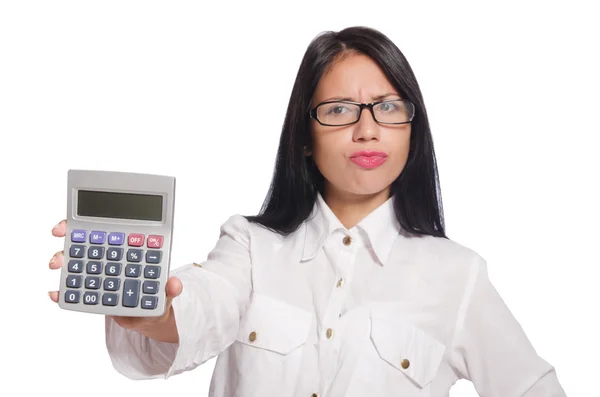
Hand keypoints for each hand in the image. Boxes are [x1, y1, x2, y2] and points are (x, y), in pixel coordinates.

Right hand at [49, 220, 182, 340]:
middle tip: (61, 234)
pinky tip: (55, 293)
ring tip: (57, 263)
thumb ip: (170, 288)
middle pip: (85, 240)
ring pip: (75, 261)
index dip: (91, 222)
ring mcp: (97, 275)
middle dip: (69, 235)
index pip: (108, 230)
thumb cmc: (155, 296)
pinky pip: (73, 290)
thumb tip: (174, 284)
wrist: (147, 317)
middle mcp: (108, 258)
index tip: (78, 220)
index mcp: (126, 250)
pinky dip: (62, 291)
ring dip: (63, 260)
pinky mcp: (90, 293)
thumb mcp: (166, 292)